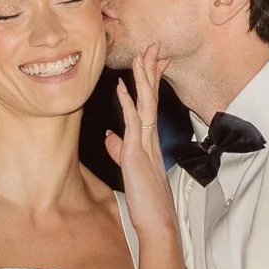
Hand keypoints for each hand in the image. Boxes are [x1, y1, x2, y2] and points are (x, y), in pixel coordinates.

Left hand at [105, 45, 176, 241]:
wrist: (158, 222)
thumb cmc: (147, 201)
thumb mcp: (130, 170)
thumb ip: (120, 150)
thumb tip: (110, 135)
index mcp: (149, 141)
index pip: (151, 104)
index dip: (152, 82)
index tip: (155, 61)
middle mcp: (151, 138)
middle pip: (152, 97)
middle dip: (152, 70)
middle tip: (154, 46)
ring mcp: (145, 144)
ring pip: (146, 104)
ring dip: (143, 78)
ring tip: (142, 55)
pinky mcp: (136, 153)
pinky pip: (132, 123)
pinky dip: (128, 103)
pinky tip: (122, 87)